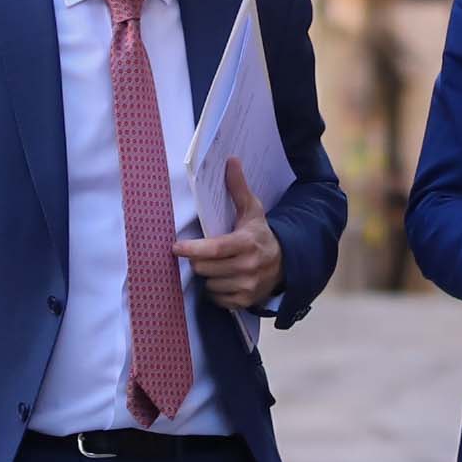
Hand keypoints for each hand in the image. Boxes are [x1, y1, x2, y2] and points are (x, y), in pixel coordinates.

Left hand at [176, 161, 284, 311]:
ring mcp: (247, 286)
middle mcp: (248, 266)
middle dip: (198, 260)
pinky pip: (217, 298)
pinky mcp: (245, 301)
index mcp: (247, 243)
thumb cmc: (260, 234)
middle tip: (203, 254)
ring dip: (209, 276)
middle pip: (204, 268)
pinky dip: (217, 290)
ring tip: (219, 266)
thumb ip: (238, 188)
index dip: (193, 249)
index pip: (215, 249)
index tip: (176, 247)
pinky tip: (226, 279)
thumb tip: (230, 160)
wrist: (285, 263)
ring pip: (209, 284)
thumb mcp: (252, 210)